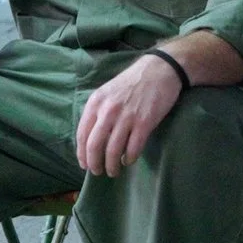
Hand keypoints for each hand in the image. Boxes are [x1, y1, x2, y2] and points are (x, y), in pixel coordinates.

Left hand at [74, 54, 185, 177]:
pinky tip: (129, 161)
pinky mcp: (145, 122)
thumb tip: (91, 139)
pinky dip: (129, 158)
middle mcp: (108, 110)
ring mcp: (127, 117)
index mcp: (96, 103)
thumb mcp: (107, 92)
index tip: (85, 165)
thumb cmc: (132, 83)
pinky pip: (133, 148)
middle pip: (95, 146)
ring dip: (112, 165)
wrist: (160, 69)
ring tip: (114, 171)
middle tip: (98, 173)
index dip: (82, 154)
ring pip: (113, 150)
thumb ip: (98, 112)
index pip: (82, 134)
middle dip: (95, 164)